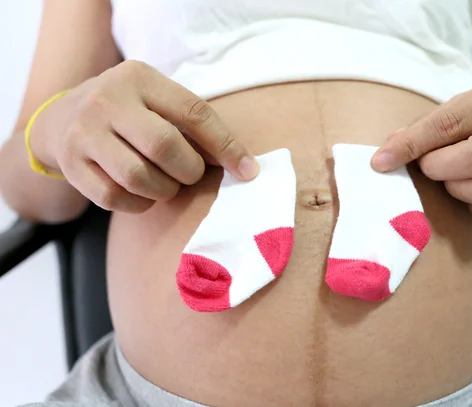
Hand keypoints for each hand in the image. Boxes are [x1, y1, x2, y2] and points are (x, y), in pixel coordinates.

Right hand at [30, 60, 258, 212]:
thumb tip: (244, 165)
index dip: (226, 145)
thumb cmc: (130, 112)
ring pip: (139, 177)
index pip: (194, 113)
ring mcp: (84, 133)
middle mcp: (107, 101)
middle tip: (191, 174)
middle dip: (190, 171)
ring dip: (165, 190)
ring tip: (167, 183)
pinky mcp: (71, 165)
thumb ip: (194, 125)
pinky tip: (143, 194)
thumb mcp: (157, 100)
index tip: (248, 171)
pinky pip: (116, 199)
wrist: (62, 118)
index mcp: (139, 78)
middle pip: (164, 147)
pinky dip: (140, 204)